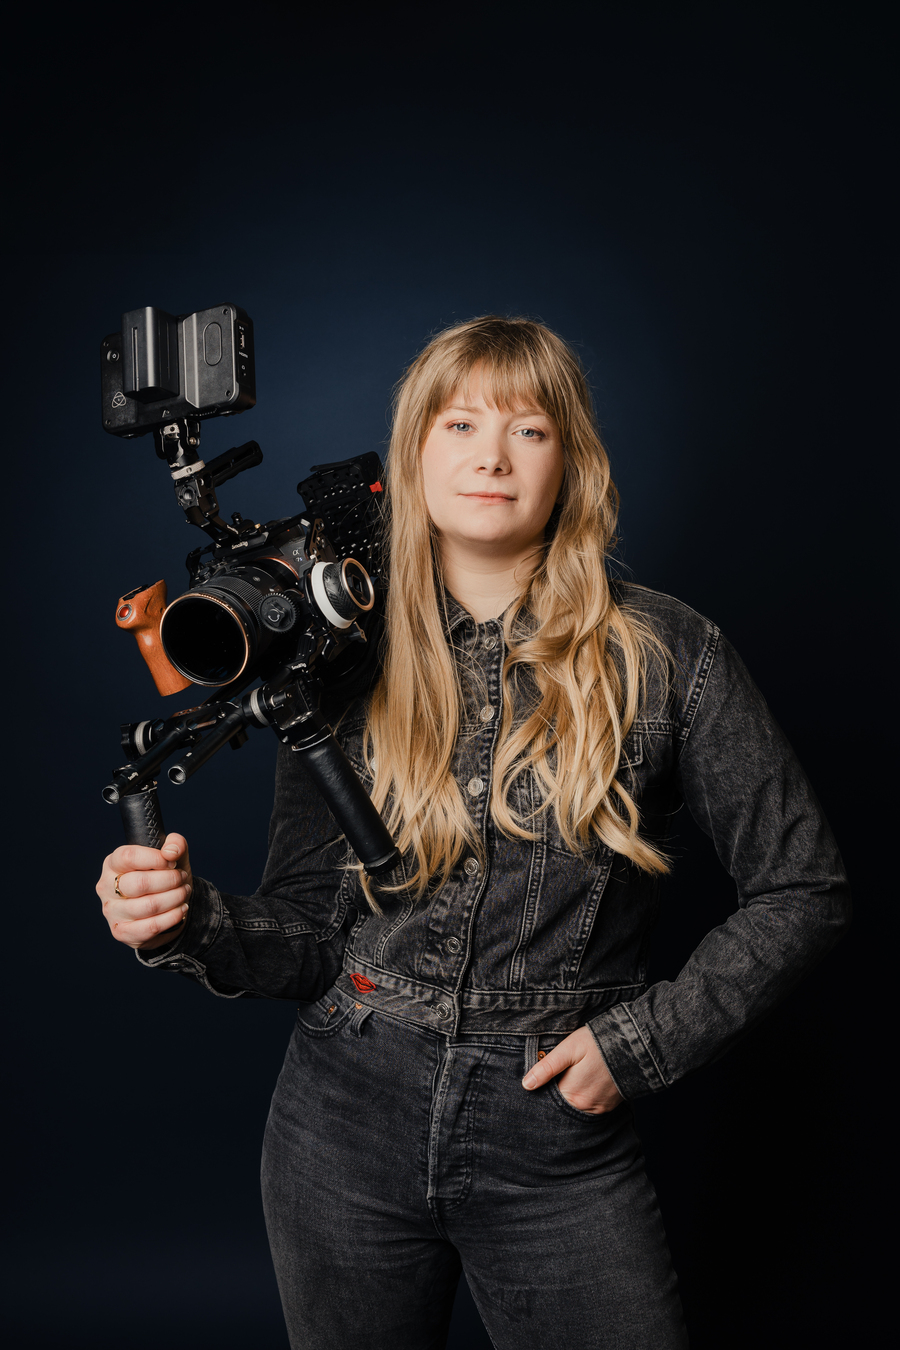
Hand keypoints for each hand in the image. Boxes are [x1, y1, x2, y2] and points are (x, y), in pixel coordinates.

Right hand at [97, 833, 192, 950]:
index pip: (128, 857)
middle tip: (182, 879)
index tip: (173, 863)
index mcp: (113, 863)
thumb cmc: (164, 878)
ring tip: (184, 892)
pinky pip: (151, 926)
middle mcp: (106, 887)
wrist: (165, 909)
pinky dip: (172, 917)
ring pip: (148, 906)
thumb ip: (175, 844)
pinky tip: (181, 909)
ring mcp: (111, 911)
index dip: (155, 859)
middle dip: (170, 880)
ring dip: (175, 898)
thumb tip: (170, 852)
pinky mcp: (121, 932)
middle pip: (139, 883)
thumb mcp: (173, 858)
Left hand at [522, 1025, 623, 1113]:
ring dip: (570, 1097)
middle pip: (561, 1106)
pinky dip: (583, 1098)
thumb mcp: (569, 1048)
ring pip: (574, 1108)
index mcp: (572, 1094)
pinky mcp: (607, 1107)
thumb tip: (526, 1085)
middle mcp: (585, 1106)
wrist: (633, 1044)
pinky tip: (584, 1082)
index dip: (542, 1090)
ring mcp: (598, 1108)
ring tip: (573, 1077)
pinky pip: (589, 1108)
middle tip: (559, 1075)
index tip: (542, 1079)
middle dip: (555, 1094)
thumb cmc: (598, 1042)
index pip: (547, 1101)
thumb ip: (547, 1067)